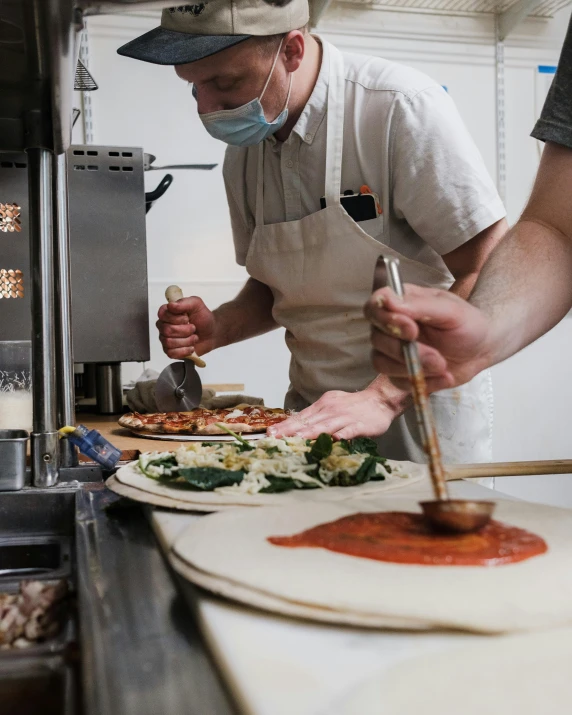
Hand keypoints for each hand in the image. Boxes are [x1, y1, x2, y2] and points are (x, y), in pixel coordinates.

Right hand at [156, 296, 216, 359]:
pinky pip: (171, 353)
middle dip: (185, 330)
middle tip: (193, 328)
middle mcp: (164, 326)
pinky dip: (184, 351)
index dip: (176, 318)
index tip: (187, 318)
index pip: (162, 315)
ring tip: (194, 337)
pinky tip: (191, 347)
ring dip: (186, 340)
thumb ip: (184, 303)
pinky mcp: (171, 351)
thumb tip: (171, 305)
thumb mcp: (196, 304)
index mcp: (167, 313)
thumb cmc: (203, 318)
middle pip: (167, 330)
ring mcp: (166, 339)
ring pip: (169, 342)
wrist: (212, 333)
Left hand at [268, 383, 403, 440]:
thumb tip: (296, 427)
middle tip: (275, 438)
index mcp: (322, 406)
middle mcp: (331, 410)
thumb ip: (316, 417)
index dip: (285, 425)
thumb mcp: (331, 406)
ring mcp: (345, 417)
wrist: (379, 400)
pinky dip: (343, 434)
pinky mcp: (360, 425)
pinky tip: (336, 439)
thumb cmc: (353, 406)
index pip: (300, 417)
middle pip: (308, 422)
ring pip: (326, 426)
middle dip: (290, 430)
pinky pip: (350, 430)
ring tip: (297, 439)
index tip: (270, 433)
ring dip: (311, 432)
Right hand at [364, 284, 492, 391]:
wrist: (481, 349)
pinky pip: (398, 382)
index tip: (411, 330)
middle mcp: (391, 326)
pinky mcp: (400, 372)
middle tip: (437, 356)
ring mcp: (393, 350)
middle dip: (406, 352)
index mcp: (400, 303)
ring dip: (415, 368)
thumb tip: (389, 301)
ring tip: (443, 366)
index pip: (374, 307)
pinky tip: (444, 376)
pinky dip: (424, 382)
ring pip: (382, 363)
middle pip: (377, 339)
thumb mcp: (450, 310)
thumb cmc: (467, 323)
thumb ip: (419, 305)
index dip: (385, 320)